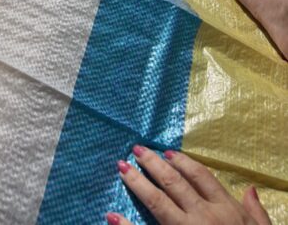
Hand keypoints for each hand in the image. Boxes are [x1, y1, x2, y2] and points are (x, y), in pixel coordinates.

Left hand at [106, 146, 270, 224]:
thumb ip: (256, 212)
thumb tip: (250, 190)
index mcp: (226, 210)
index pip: (201, 177)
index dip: (183, 162)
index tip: (167, 152)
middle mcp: (204, 216)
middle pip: (174, 183)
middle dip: (153, 164)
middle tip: (137, 149)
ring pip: (158, 202)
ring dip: (138, 183)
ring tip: (122, 167)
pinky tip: (112, 215)